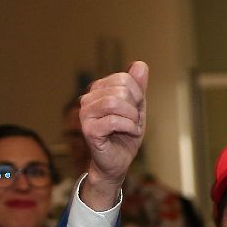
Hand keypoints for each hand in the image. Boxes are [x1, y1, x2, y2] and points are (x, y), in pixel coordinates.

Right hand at [80, 61, 148, 209]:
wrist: (117, 162)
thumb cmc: (125, 136)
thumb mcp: (137, 109)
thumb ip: (138, 88)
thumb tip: (140, 64)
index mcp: (99, 90)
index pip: (124, 79)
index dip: (138, 96)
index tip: (136, 111)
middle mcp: (89, 98)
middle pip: (120, 90)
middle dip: (135, 108)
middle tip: (134, 122)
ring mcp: (86, 113)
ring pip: (114, 102)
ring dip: (132, 118)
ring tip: (132, 127)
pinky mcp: (88, 129)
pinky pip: (113, 120)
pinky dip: (128, 127)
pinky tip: (128, 133)